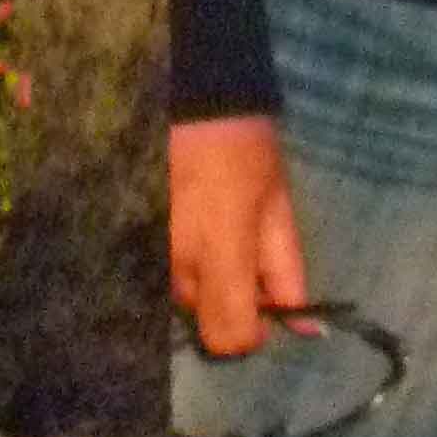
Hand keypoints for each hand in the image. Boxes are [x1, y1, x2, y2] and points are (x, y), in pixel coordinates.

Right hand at [170, 114, 310, 356]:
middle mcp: (175, 262)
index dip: (252, 333)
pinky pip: (160, 275)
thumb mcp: (277, 206)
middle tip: (244, 256)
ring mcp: (147, 253)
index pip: (227, 336)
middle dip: (229, 302)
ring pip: (181, 298)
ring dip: (203, 281)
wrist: (188, 100)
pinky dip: (181, 265)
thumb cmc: (244, 148)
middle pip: (203, 320)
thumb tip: (306, 328)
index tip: (267, 310)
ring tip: (216, 230)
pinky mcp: (130, 243)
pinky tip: (192, 228)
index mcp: (219, 250)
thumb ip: (287, 271)